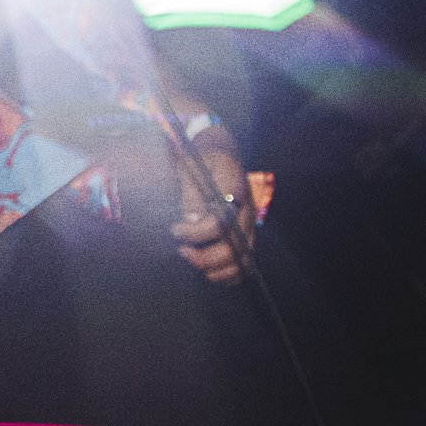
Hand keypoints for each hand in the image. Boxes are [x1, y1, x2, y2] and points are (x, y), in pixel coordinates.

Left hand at [171, 138, 257, 284]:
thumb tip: (192, 221)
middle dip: (205, 257)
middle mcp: (246, 210)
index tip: (176, 230)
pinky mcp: (247, 234)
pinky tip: (209, 271)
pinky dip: (229, 274)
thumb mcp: (190, 168)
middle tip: (181, 251)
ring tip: (193, 260)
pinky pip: (246, 263)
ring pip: (244, 260)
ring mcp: (249, 224)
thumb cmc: (200, 159)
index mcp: (234, 189)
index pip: (222, 221)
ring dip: (216, 268)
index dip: (198, 232)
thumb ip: (192, 195)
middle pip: (235, 247)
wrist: (220, 152)